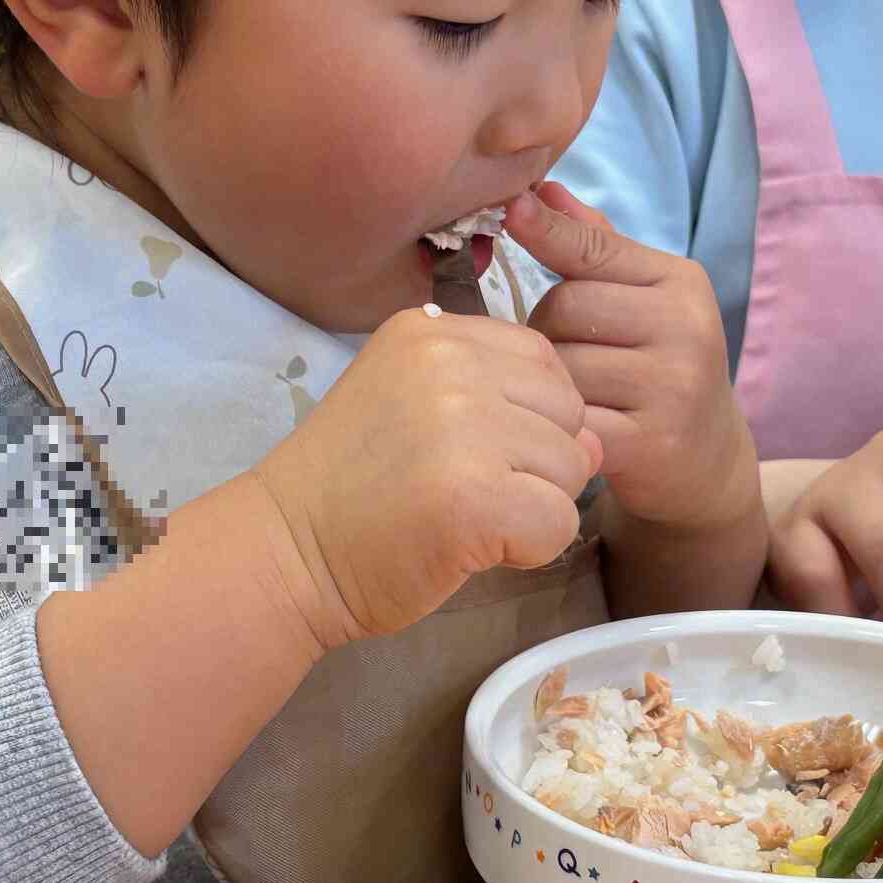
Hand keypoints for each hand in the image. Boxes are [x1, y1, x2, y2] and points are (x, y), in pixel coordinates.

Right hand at [252, 306, 601, 646]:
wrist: (285, 551)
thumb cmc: (349, 486)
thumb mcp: (414, 405)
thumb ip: (500, 401)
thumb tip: (596, 440)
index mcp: (432, 330)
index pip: (542, 359)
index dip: (528, 416)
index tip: (469, 451)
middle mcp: (450, 363)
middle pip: (569, 410)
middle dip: (538, 461)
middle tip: (468, 490)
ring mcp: (464, 426)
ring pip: (573, 467)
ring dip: (534, 505)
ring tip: (465, 517)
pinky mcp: (476, 496)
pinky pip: (560, 521)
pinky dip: (530, 549)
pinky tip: (473, 548)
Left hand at [510, 181, 751, 532]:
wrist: (705, 460)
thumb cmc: (658, 366)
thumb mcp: (643, 299)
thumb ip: (595, 246)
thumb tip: (542, 191)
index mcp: (682, 283)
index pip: (595, 249)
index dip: (546, 231)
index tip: (510, 209)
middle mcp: (686, 327)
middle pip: (566, 306)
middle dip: (546, 328)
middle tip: (567, 352)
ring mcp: (672, 385)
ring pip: (560, 363)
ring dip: (548, 378)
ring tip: (575, 391)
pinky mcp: (651, 441)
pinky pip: (569, 417)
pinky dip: (558, 421)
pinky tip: (571, 425)